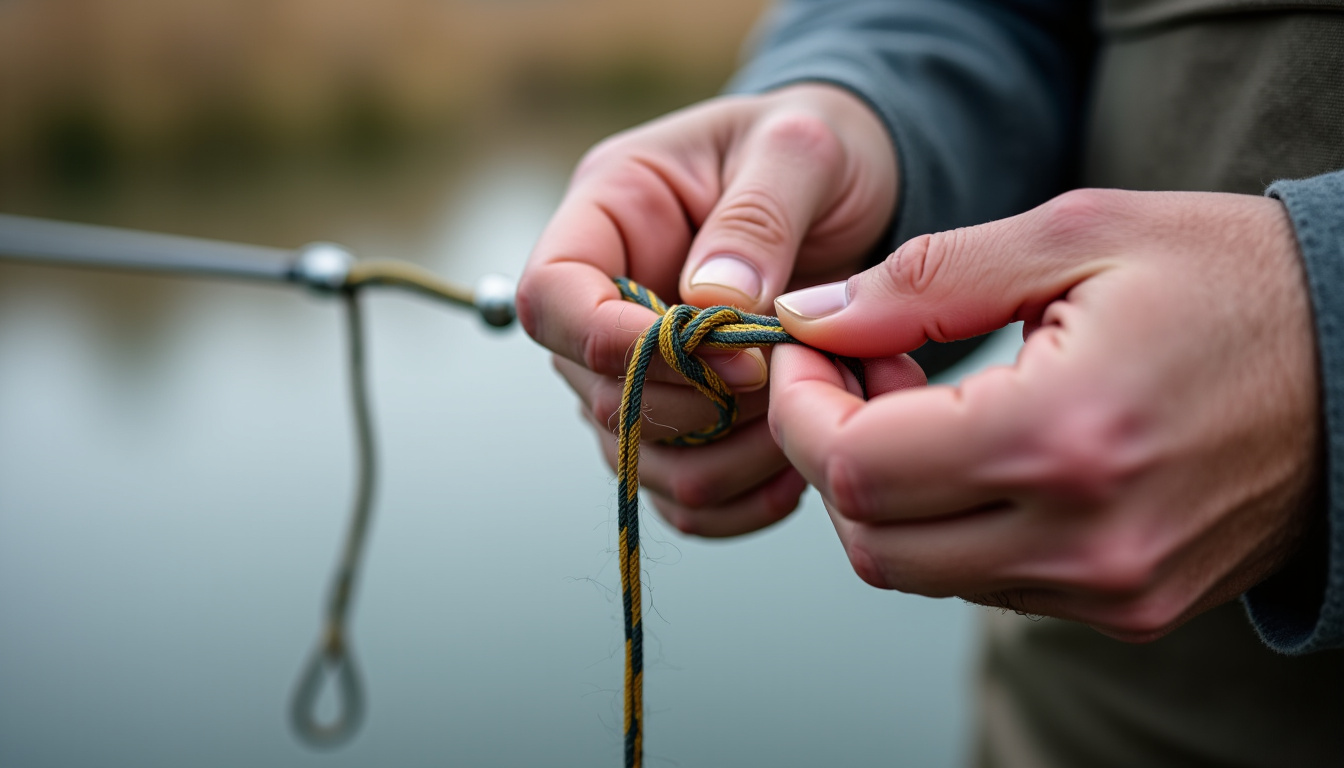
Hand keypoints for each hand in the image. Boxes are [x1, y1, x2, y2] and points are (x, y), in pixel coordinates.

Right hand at [518, 84, 898, 535]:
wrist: (852, 186)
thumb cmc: (812, 148)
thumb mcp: (800, 149)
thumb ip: (757, 217)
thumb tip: (712, 304)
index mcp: (608, 214)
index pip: (552, 296)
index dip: (612, 342)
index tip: (722, 356)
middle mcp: (605, 299)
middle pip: (597, 392)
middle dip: (696, 406)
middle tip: (791, 381)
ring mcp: (637, 367)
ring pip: (638, 457)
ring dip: (725, 458)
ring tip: (807, 416)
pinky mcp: (680, 418)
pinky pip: (682, 493)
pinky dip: (739, 500)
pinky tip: (795, 469)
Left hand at [769, 189, 1322, 640]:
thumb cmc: (1231, 279)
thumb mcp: (1076, 236)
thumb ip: (925, 282)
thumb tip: (808, 320)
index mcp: (1065, 438)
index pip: (858, 470)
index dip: (798, 409)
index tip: (799, 352)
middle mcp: (1085, 540)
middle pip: (873, 540)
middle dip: (828, 452)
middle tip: (854, 367)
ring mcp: (1109, 588)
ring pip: (920, 569)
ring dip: (885, 488)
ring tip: (920, 396)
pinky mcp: (1128, 606)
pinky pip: (986, 579)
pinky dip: (947, 518)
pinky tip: (972, 443)